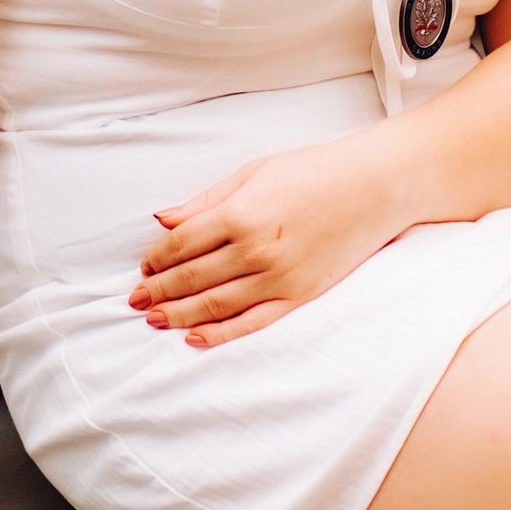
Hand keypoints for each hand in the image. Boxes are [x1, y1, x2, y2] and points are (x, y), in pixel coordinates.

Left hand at [131, 136, 403, 344]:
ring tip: (155, 319)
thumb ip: (206, 201)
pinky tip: (195, 338)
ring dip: (180, 314)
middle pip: (192, 277)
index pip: (182, 244)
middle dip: (159, 290)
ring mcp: (278, 277)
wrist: (374, 187)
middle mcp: (255, 250)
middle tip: (136, 300)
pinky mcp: (299, 295)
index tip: (144, 266)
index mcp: (240, 214)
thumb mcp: (253, 174)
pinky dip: (221, 334)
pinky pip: (252, 322)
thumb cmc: (312, 171)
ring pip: (216, 304)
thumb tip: (162, 219)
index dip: (157, 258)